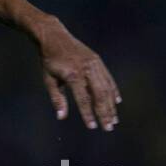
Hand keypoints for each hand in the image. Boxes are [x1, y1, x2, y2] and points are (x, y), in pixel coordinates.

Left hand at [36, 16, 121, 130]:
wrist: (54, 37)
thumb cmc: (49, 61)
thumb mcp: (49, 80)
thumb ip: (56, 98)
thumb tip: (61, 117)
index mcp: (72, 75)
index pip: (83, 99)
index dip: (88, 114)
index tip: (93, 127)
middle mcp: (86, 69)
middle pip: (99, 95)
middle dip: (105, 113)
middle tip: (108, 128)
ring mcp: (94, 64)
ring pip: (106, 88)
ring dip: (111, 105)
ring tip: (114, 120)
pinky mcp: (97, 60)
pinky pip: (108, 78)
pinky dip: (113, 91)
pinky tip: (116, 102)